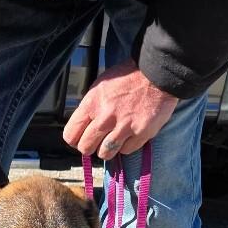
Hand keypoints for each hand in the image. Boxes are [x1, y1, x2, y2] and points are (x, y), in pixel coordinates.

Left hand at [63, 59, 177, 159]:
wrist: (157, 74)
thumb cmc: (128, 78)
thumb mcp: (101, 86)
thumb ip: (90, 108)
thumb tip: (82, 128)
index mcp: (92, 103)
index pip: (70, 135)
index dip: (75, 139)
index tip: (81, 138)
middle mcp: (105, 117)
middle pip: (85, 148)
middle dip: (90, 146)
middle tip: (98, 140)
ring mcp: (123, 126)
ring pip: (105, 153)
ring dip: (108, 149)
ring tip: (114, 138)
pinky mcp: (140, 133)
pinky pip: (126, 151)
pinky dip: (127, 145)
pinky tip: (130, 134)